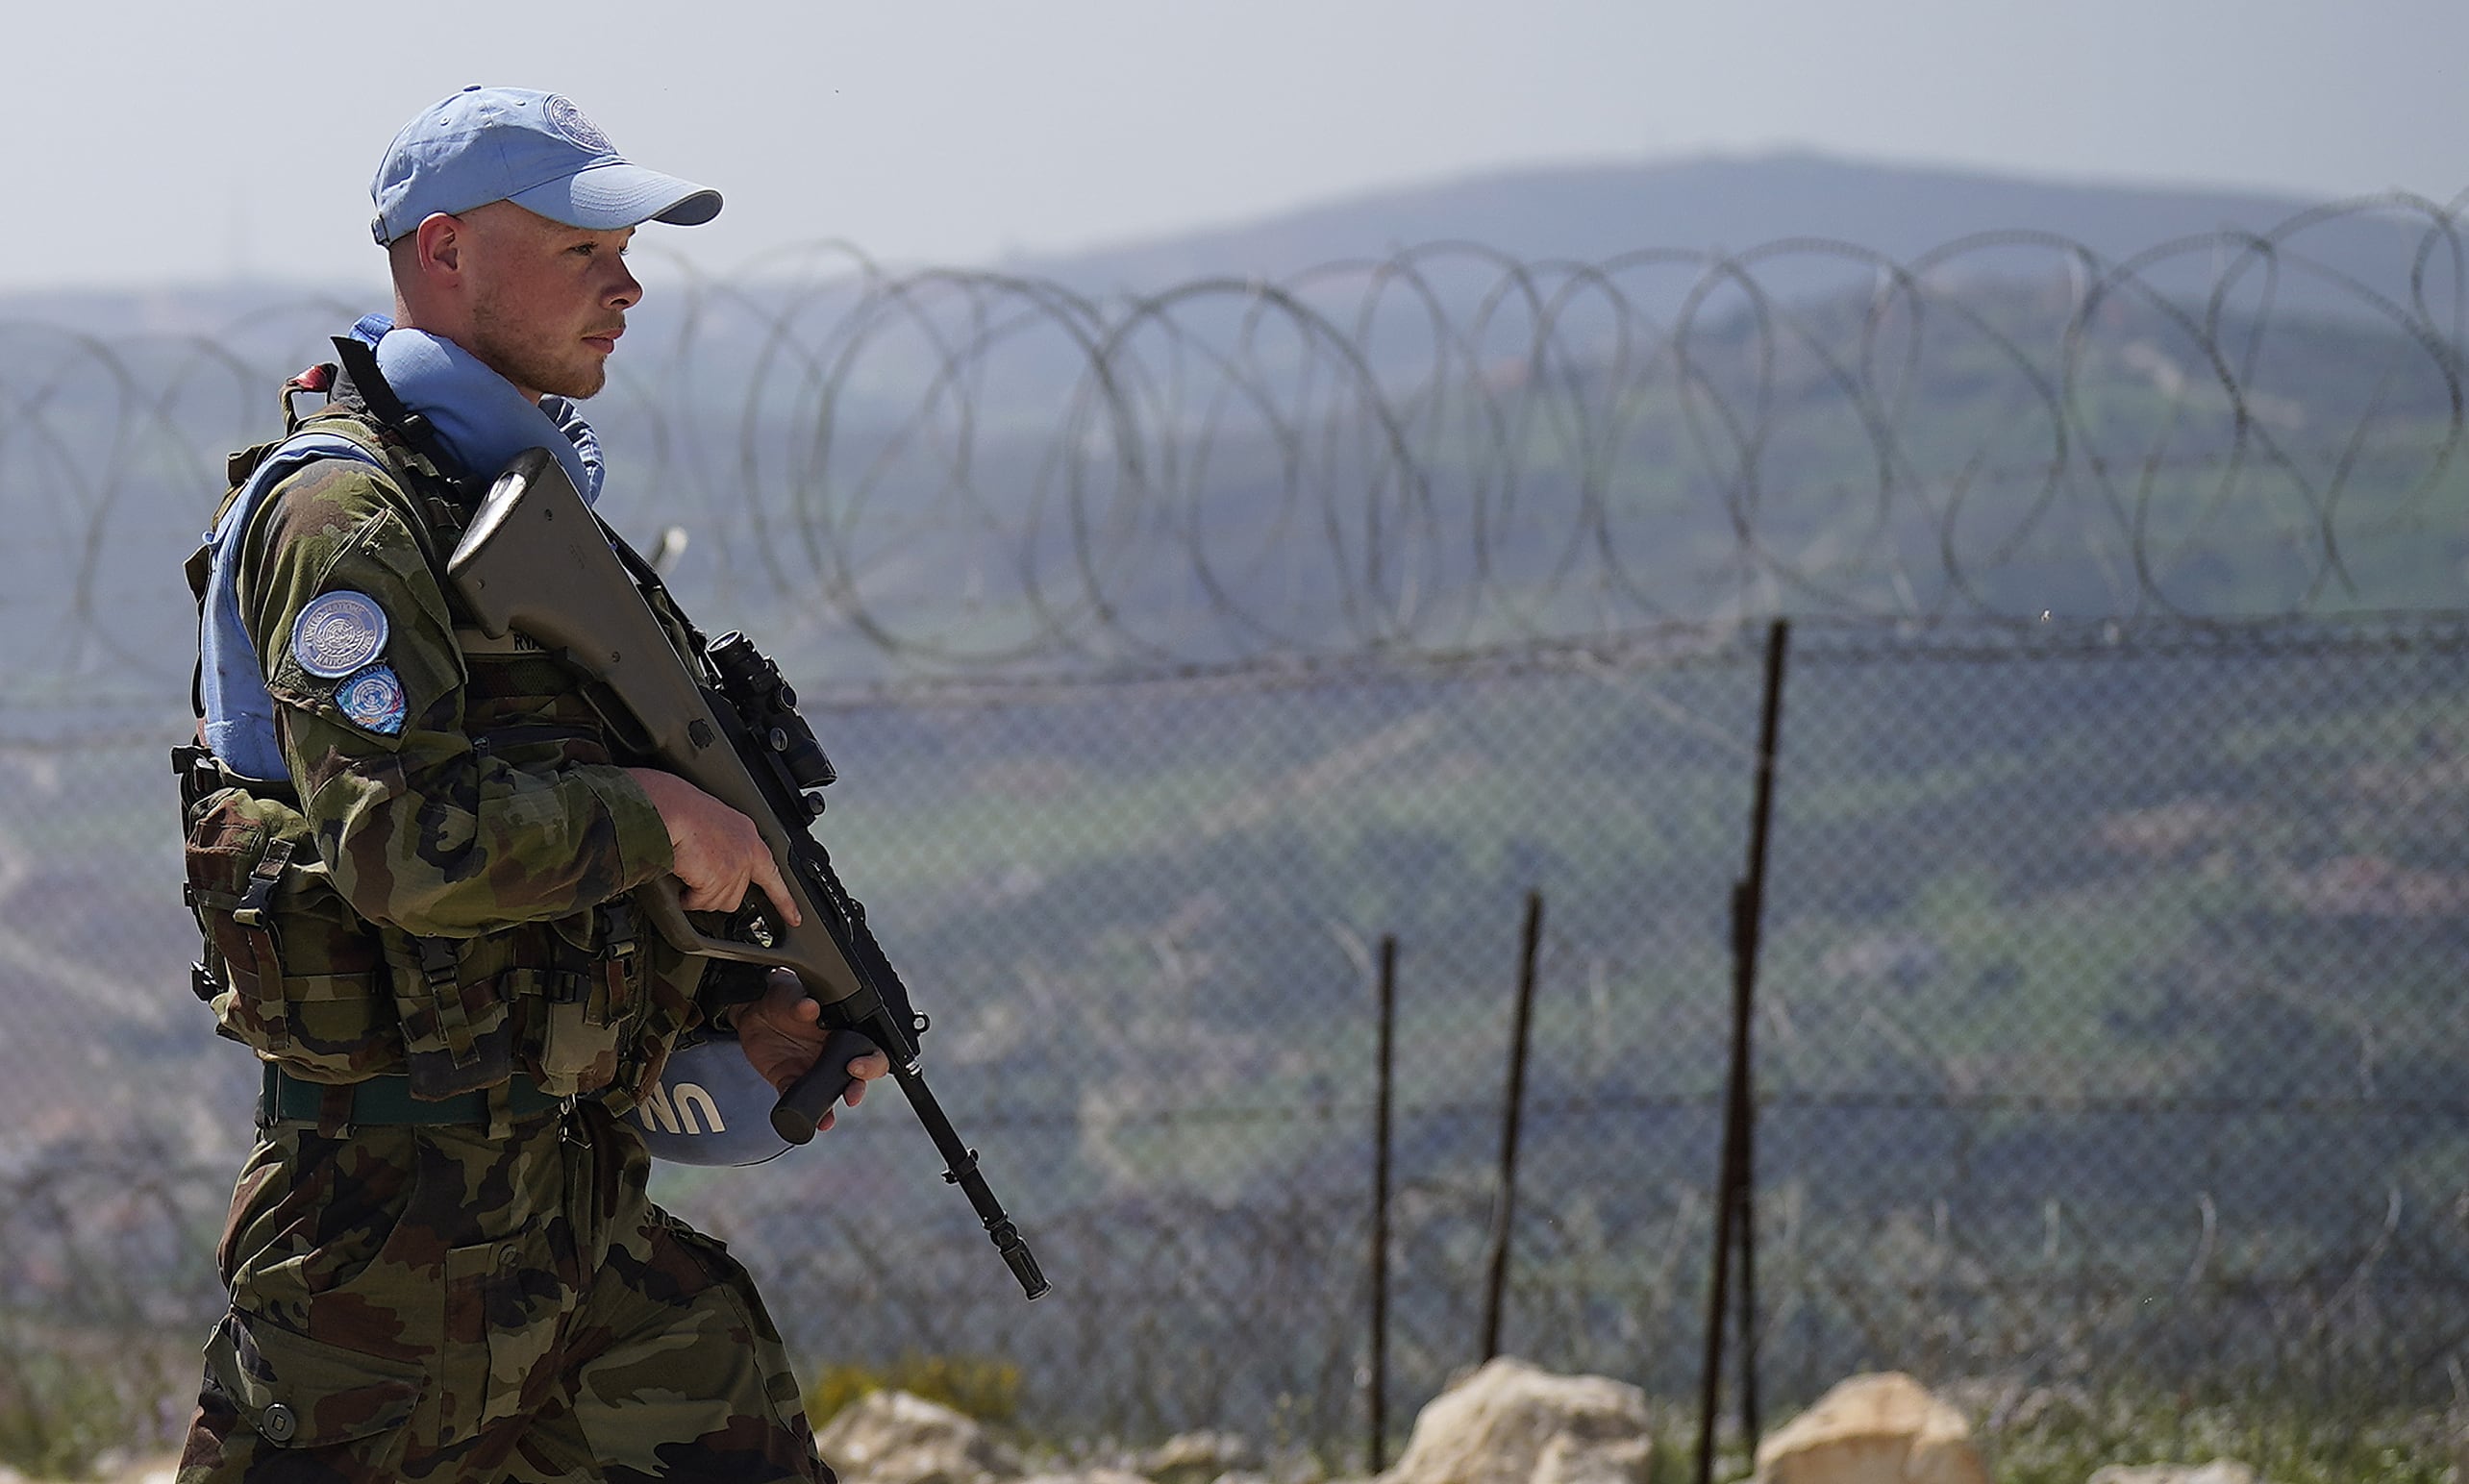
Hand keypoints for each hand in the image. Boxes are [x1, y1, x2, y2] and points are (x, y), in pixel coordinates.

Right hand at [623, 768, 800, 926]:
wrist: (667, 807)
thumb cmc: (678, 808)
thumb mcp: (712, 823)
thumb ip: (724, 847)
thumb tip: (714, 867)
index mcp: (747, 835)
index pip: (772, 874)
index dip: (784, 900)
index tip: (794, 917)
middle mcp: (746, 852)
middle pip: (736, 895)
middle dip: (713, 893)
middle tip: (696, 877)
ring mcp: (735, 866)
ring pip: (717, 902)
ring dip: (697, 895)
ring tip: (686, 870)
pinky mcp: (719, 878)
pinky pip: (699, 903)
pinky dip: (686, 897)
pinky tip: (680, 878)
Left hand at [733, 970, 892, 1131]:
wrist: (750, 1009)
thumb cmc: (779, 996)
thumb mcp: (790, 994)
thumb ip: (800, 1001)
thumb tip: (810, 1008)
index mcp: (842, 1028)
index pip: (868, 1047)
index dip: (871, 1061)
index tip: (856, 1065)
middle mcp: (832, 1052)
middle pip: (857, 1076)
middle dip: (858, 1088)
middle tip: (850, 1094)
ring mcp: (812, 1069)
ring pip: (831, 1093)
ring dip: (832, 1107)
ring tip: (828, 1118)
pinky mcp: (790, 1080)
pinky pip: (800, 1100)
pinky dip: (804, 1112)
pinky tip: (807, 1120)